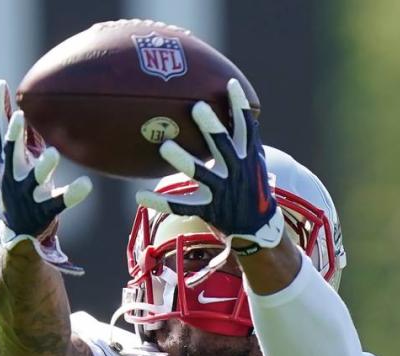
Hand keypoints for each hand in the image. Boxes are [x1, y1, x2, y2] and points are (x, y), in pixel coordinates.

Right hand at [0, 79, 91, 271]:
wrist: (18, 230)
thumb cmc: (22, 186)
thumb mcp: (20, 160)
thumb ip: (24, 136)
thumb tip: (29, 102)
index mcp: (7, 160)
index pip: (0, 131)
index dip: (0, 109)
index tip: (2, 86)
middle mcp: (14, 175)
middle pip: (11, 152)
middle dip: (14, 135)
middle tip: (22, 116)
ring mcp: (27, 194)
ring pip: (34, 178)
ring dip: (42, 166)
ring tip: (52, 153)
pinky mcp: (43, 210)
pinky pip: (58, 202)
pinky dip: (72, 193)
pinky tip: (86, 185)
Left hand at [135, 79, 283, 252]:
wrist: (260, 228)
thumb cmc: (254, 187)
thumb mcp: (256, 162)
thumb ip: (248, 138)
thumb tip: (244, 109)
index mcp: (248, 157)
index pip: (245, 127)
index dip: (238, 106)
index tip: (229, 84)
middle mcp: (237, 171)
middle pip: (223, 145)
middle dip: (211, 126)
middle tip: (196, 106)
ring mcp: (223, 191)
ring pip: (200, 174)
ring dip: (183, 160)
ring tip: (165, 146)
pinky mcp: (210, 210)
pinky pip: (182, 206)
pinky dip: (161, 202)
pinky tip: (140, 195)